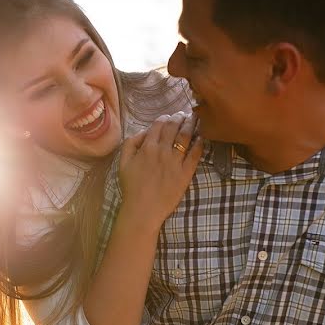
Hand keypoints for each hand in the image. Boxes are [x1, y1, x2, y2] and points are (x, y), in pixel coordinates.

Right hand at [119, 112, 203, 229]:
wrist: (143, 210)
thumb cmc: (131, 188)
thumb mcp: (122, 163)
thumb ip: (130, 144)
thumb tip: (143, 132)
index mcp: (147, 147)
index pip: (159, 124)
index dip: (166, 117)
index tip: (170, 116)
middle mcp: (163, 151)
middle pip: (174, 127)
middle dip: (180, 117)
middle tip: (185, 114)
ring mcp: (176, 161)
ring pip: (186, 136)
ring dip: (191, 124)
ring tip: (195, 119)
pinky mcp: (186, 173)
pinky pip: (195, 154)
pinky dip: (199, 143)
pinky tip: (201, 138)